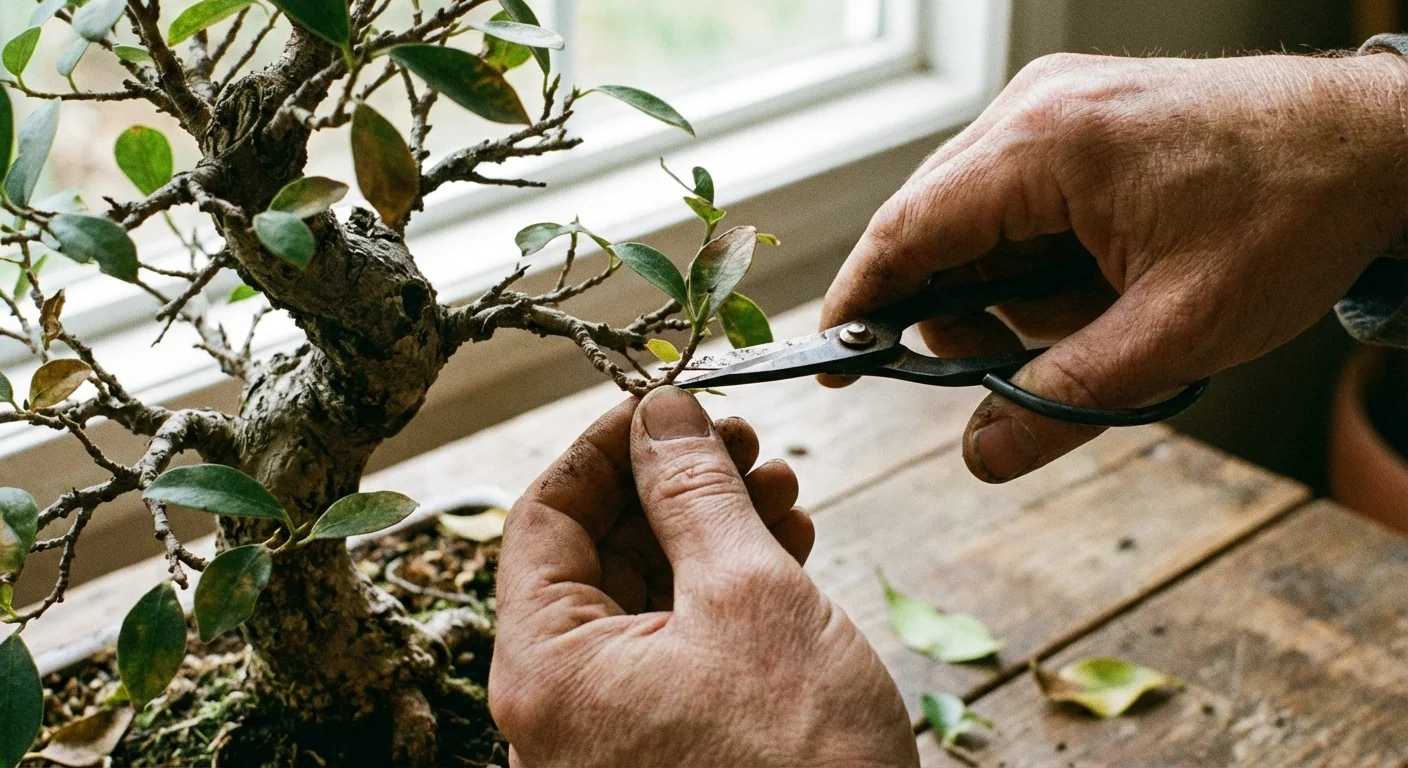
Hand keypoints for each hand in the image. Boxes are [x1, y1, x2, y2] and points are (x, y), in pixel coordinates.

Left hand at [489, 388, 916, 766]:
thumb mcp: (751, 597)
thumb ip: (695, 493)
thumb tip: (663, 411)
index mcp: (545, 671)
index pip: (543, 517)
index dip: (607, 446)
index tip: (668, 403)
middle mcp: (557, 712)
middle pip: (594, 557)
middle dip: (672, 488)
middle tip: (744, 443)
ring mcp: (607, 742)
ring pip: (642, 602)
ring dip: (707, 535)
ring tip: (781, 491)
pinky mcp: (661, 758)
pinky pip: (671, 654)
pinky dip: (720, 598)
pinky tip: (782, 552)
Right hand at [821, 52, 1407, 481]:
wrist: (1374, 145)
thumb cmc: (1291, 218)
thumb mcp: (1178, 333)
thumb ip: (1065, 399)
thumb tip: (982, 456)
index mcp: (1045, 146)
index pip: (907, 230)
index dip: (859, 302)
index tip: (832, 363)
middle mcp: (1034, 110)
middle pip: (932, 226)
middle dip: (955, 308)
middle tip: (999, 365)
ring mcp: (1053, 106)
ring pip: (972, 219)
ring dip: (1006, 287)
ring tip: (1089, 316)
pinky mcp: (1075, 117)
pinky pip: (1012, 199)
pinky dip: (1032, 256)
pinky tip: (1095, 281)